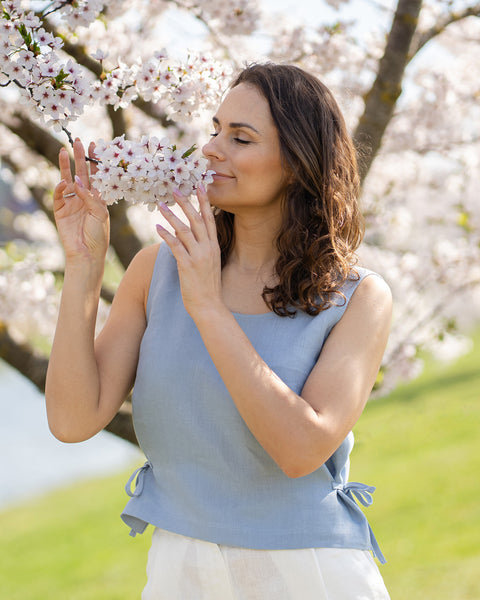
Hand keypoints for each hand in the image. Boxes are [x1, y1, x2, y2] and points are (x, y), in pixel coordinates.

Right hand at [53, 138, 109, 264]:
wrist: (86, 253)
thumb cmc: (98, 235)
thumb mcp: (100, 214)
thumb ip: (91, 197)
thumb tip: (77, 181)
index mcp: (98, 198)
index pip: (97, 176)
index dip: (95, 161)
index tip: (95, 146)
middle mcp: (85, 197)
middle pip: (81, 173)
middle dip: (79, 158)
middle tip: (77, 142)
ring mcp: (72, 202)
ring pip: (68, 180)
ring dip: (65, 167)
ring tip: (63, 151)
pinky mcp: (60, 209)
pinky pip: (59, 194)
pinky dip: (60, 187)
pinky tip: (64, 181)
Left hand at [155, 185, 222, 317]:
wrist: (209, 305)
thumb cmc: (207, 286)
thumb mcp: (208, 263)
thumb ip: (200, 247)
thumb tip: (184, 233)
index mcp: (214, 246)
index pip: (209, 219)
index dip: (205, 201)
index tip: (201, 186)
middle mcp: (208, 248)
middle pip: (197, 220)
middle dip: (186, 203)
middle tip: (176, 189)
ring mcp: (198, 256)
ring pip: (184, 230)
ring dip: (172, 216)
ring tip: (162, 205)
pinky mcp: (188, 266)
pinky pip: (176, 246)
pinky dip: (167, 236)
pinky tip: (158, 228)